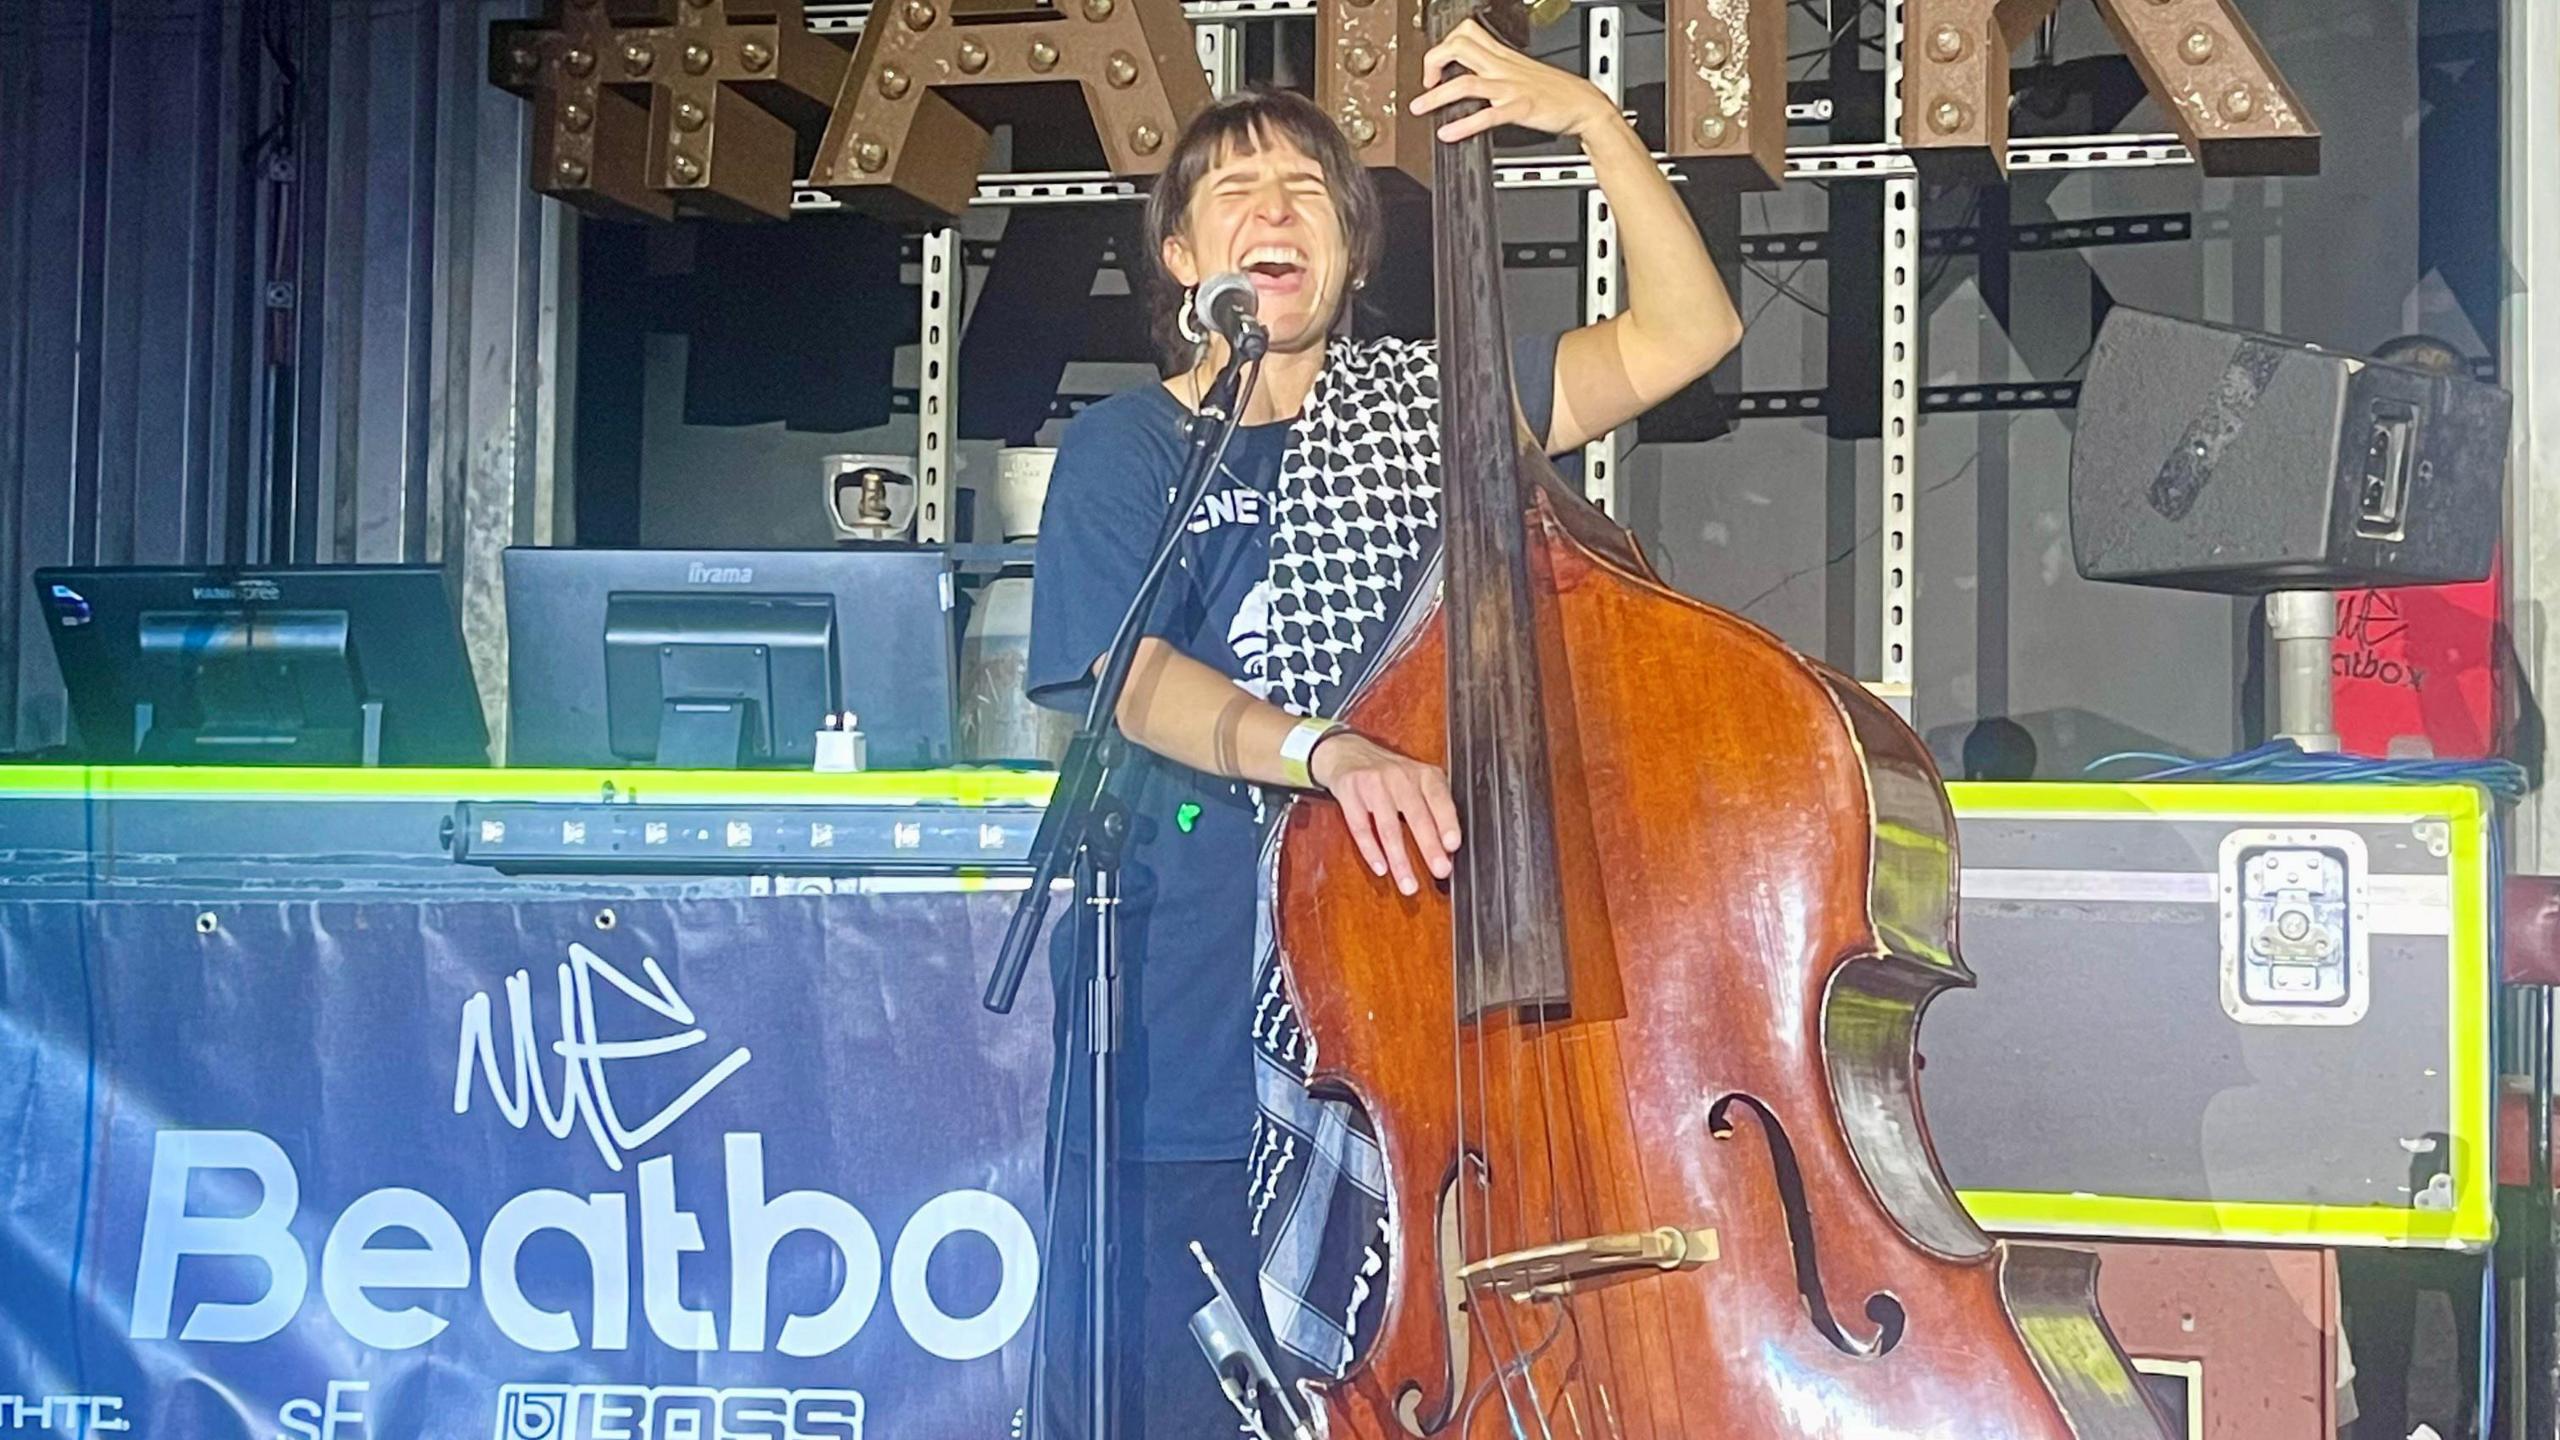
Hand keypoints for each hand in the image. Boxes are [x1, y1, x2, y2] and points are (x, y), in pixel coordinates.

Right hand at [1309, 732, 1462, 896]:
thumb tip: (1449, 849)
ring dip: (1400, 860)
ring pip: (1388, 827)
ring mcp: (1373, 784)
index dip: (1447, 822)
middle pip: (1416, 816)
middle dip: (1429, 846)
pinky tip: (1381, 868)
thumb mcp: (1417, 780)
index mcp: (1423, 774)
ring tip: (1408, 884)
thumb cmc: (1390, 775)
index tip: (1453, 844)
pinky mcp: (1350, 793)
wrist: (1348, 752)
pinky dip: (1371, 850)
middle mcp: (1400, 776)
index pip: (1439, 799)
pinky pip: (1360, 827)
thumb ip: (1434, 807)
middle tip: (1440, 870)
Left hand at [1409, 19, 1619, 144]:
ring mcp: (1510, 87)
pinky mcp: (1520, 108)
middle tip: (1426, 82)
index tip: (1436, 68)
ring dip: (1437, 95)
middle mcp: (1503, 67)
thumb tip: (1471, 77)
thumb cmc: (1556, 91)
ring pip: (1466, 81)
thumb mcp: (1523, 72)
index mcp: (1503, 56)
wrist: (1585, 104)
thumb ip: (1497, 70)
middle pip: (1459, 47)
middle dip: (1433, 62)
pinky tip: (1449, 132)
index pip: (1466, 33)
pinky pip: (1487, 114)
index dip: (1443, 46)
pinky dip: (1464, 125)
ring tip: (1420, 108)